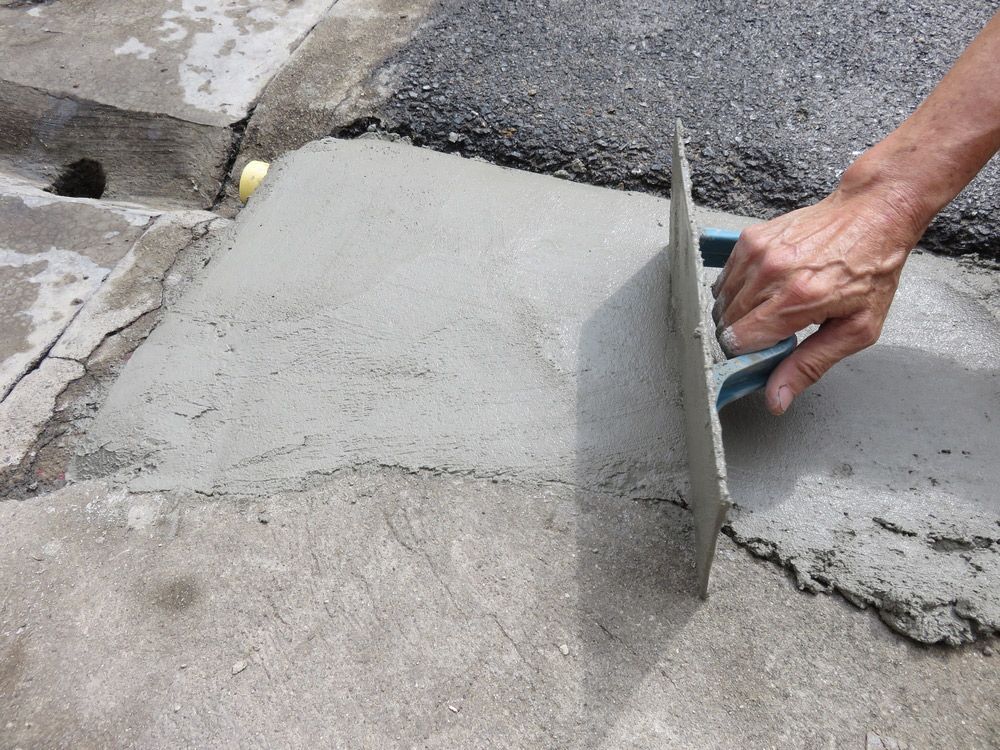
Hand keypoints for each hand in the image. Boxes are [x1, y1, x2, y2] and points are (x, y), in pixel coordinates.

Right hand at [711, 184, 922, 414]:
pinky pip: (724, 277)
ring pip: (720, 301)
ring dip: (738, 313)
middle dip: (744, 335)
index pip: (738, 340)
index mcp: (798, 299)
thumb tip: (776, 399)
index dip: (747, 354)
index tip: (765, 351)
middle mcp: (771, 273)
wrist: (872, 213)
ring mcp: (757, 252)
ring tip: (770, 308)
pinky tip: (765, 288)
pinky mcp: (750, 238)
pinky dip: (737, 289)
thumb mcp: (857, 329)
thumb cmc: (871, 269)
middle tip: (774, 330)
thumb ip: (810, 365)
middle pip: (725, 322)